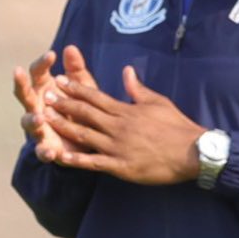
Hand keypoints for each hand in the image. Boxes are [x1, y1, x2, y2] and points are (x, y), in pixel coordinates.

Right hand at [13, 45, 97, 161]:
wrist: (90, 139)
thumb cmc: (81, 107)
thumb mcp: (83, 88)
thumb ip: (77, 70)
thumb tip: (71, 48)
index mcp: (44, 89)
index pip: (38, 72)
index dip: (42, 63)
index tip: (51, 54)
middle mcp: (36, 106)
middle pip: (24, 93)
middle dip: (20, 83)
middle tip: (18, 71)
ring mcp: (39, 127)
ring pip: (27, 121)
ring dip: (31, 120)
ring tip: (39, 118)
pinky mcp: (47, 148)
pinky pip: (42, 151)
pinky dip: (44, 151)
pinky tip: (50, 152)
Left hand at [39, 65, 204, 184]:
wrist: (193, 152)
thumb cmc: (177, 127)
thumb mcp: (157, 102)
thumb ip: (137, 89)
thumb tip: (126, 71)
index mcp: (126, 111)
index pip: (95, 97)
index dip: (75, 89)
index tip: (59, 81)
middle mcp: (118, 126)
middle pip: (85, 113)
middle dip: (63, 104)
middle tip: (44, 97)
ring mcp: (118, 147)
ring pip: (84, 135)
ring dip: (63, 127)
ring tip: (44, 120)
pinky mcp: (121, 166)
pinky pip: (93, 162)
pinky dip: (76, 160)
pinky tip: (60, 156)